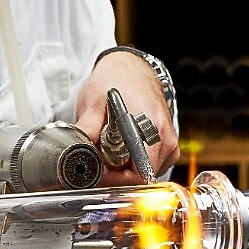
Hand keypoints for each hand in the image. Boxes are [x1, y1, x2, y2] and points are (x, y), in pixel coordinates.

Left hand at [75, 52, 178, 185]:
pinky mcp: (169, 146)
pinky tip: (124, 148)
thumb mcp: (93, 103)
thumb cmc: (116, 81)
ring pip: (146, 174)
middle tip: (99, 157)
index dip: (113, 178)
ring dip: (125, 169)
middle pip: (141, 177)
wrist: (132, 69)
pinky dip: (135, 163)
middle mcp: (164, 138)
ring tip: (111, 148)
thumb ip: (87, 130)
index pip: (136, 175)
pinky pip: (152, 166)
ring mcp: (170, 143)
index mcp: (148, 126)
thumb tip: (78, 153)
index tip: (97, 168)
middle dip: (116, 173)